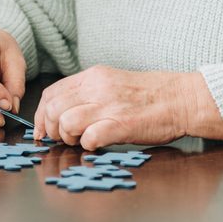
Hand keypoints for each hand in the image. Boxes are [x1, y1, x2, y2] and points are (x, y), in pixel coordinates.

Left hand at [32, 66, 222, 149]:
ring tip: (79, 141)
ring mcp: (109, 105)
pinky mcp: (123, 124)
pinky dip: (87, 144)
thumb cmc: (148, 95)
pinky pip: (91, 136)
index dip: (41, 114)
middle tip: (60, 139)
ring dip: (67, 137)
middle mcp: (96, 88)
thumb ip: (87, 93)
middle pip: (53, 108)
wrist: (181, 98)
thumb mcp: (111, 83)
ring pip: (66, 121)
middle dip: (50, 128)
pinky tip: (95, 144)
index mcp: (92, 77)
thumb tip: (62, 111)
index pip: (52, 93)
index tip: (42, 129)